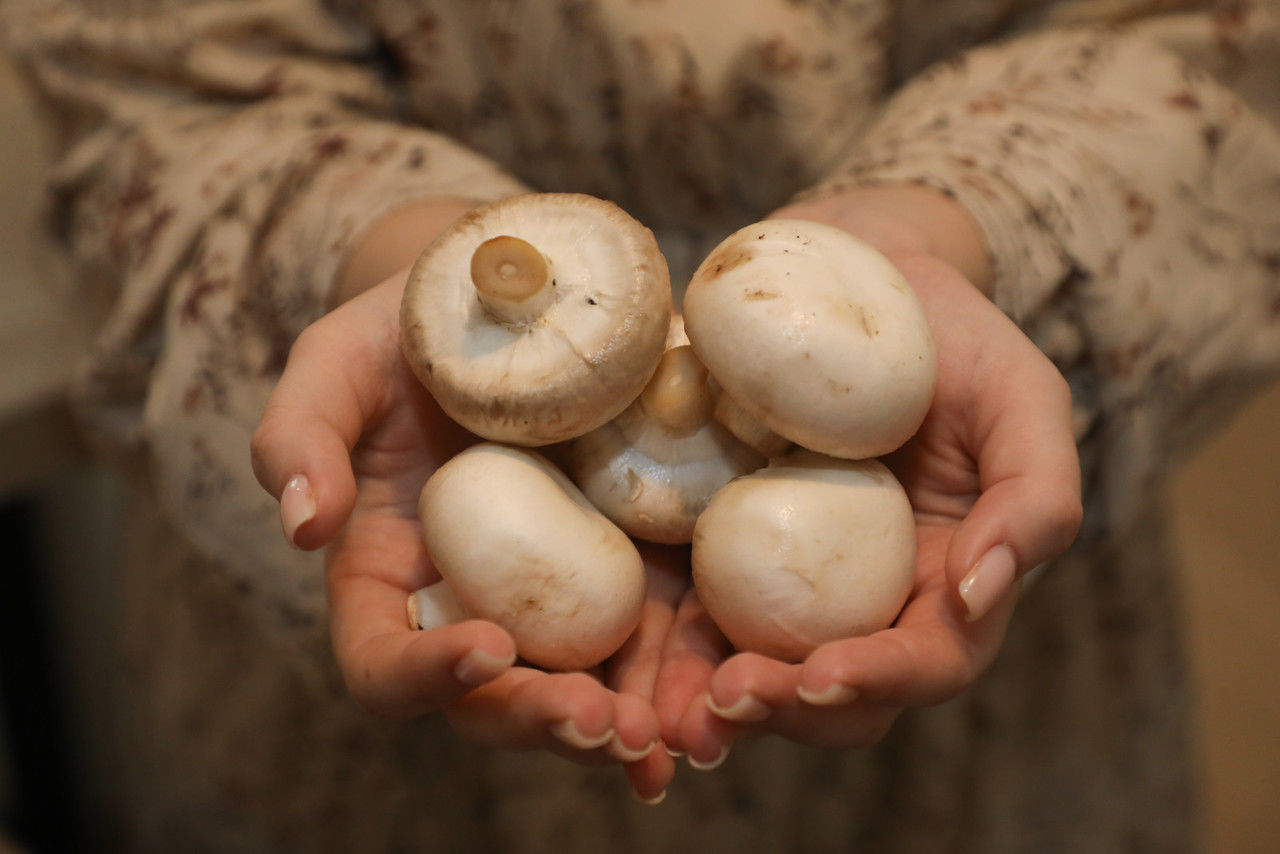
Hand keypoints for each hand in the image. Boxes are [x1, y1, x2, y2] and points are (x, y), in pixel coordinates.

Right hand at [251, 209, 679, 799]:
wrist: (504, 297)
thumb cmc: (404, 332)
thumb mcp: (337, 361)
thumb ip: (299, 433)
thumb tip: (302, 526)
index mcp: (389, 573)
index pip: (383, 661)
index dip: (425, 675)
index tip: (489, 646)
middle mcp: (473, 602)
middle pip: (493, 699)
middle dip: (542, 720)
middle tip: (596, 720)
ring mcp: (557, 592)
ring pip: (583, 685)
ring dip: (624, 723)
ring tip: (671, 734)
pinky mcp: (630, 561)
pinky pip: (657, 633)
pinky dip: (684, 673)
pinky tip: (720, 688)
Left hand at [653, 187, 1082, 764]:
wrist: (863, 278)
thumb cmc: (956, 340)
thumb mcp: (1023, 400)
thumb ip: (1035, 498)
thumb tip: (978, 594)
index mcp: (946, 584)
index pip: (925, 660)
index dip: (878, 679)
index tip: (822, 675)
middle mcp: (865, 602)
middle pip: (831, 694)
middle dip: (782, 710)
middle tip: (726, 702)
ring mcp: (786, 581)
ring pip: (751, 669)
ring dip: (708, 703)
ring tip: (663, 715)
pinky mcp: (718, 545)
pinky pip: (687, 609)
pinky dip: (657, 649)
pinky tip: (620, 664)